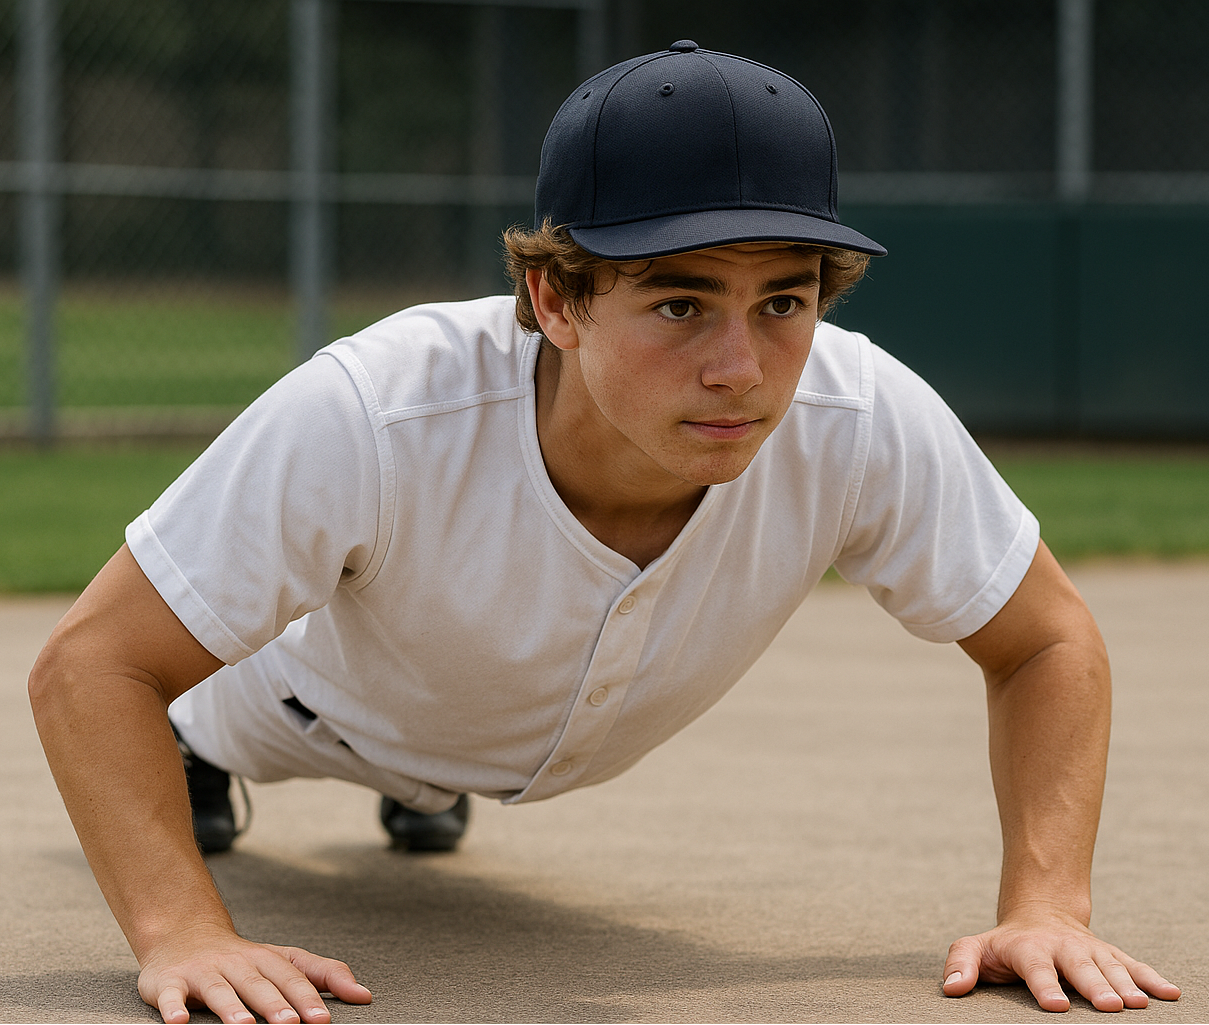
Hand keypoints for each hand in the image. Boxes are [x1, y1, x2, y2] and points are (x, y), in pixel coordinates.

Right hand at [136, 923, 371, 1023]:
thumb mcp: (284, 961)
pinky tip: (179, 1023)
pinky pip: (170, 996)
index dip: (307, 996)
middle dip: (275, 1004)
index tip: (323, 1019)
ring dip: (231, 1008)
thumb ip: (324, 975)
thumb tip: (364, 995)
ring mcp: (202, 971)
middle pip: (258, 983)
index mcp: (267, 958)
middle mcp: (237, 962)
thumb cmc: (242, 958)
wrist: (183, 934)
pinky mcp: (169, 982)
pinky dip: (173, 1008)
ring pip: (219, 989)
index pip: (291, 976)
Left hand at [942, 910, 1179, 1011]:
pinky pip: (1134, 965)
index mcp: (1028, 948)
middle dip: (1095, 986)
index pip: (1036, 968)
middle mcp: (1062, 948)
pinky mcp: (1110, 955)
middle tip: (1110, 1007)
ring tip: (1139, 1005)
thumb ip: (960, 965)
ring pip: (1110, 966)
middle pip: (1080, 968)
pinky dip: (1152, 979)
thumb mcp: (975, 948)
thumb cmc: (1004, 944)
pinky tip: (1170, 993)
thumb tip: (951, 989)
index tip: (1056, 1006)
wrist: (1038, 913)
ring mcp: (1089, 950)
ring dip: (1127, 985)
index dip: (1045, 985)